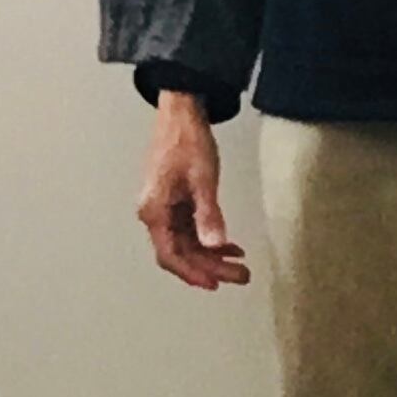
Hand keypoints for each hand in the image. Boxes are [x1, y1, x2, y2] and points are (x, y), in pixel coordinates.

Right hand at [135, 94, 250, 289]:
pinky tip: (230, 244)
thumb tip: (215, 245)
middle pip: (181, 252)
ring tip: (240, 264)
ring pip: (188, 243)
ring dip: (212, 255)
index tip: (216, 284)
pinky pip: (191, 229)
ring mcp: (165, 208)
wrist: (181, 112)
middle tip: (241, 276)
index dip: (193, 273)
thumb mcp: (203, 179)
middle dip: (211, 267)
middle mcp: (155, 214)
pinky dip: (209, 237)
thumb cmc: (188, 141)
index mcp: (155, 211)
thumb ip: (209, 214)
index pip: (172, 255)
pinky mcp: (175, 201)